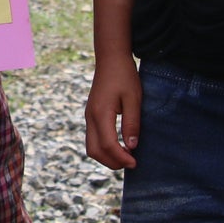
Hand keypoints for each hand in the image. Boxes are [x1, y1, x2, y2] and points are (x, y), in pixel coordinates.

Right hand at [84, 52, 142, 169]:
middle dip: (112, 162)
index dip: (121, 158)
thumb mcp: (134, 98)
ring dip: (107, 157)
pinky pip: (93, 139)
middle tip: (131, 163)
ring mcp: (88, 116)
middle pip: (95, 151)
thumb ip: (132, 123)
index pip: (108, 145)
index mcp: (101, 113)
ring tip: (126, 156)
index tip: (135, 163)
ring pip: (91, 147)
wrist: (110, 59)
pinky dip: (104, 148)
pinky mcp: (90, 115)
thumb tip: (131, 146)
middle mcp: (90, 117)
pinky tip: (119, 146)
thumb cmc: (124, 76)